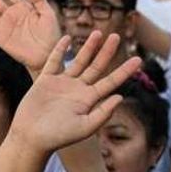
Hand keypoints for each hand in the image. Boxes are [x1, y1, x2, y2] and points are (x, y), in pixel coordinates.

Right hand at [8, 32, 141, 152]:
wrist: (31, 138)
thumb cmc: (58, 137)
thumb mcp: (85, 127)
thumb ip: (102, 113)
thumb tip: (120, 97)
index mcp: (89, 100)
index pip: (111, 82)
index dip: (124, 71)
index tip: (138, 59)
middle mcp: (78, 89)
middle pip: (97, 66)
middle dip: (107, 52)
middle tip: (117, 36)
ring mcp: (62, 83)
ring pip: (79, 61)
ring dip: (88, 47)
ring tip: (98, 33)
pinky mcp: (45, 80)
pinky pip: (54, 61)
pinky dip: (60, 50)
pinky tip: (67, 38)